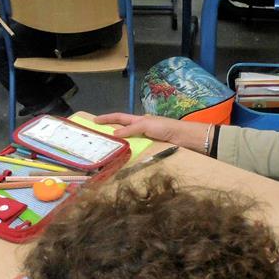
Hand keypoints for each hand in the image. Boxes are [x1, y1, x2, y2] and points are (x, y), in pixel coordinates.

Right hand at [93, 113, 211, 152]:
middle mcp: (141, 129)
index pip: (120, 118)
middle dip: (109, 133)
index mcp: (140, 120)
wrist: (185, 138)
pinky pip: (136, 152)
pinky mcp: (151, 149)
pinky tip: (123, 160)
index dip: (107, 118)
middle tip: (95, 140)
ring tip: (106, 152)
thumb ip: (131, 129)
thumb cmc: (167, 128)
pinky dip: (128, 154)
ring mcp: (146, 140)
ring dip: (118, 147)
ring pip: (128, 143)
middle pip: (122, 131)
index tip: (93, 121)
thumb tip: (114, 133)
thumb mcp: (147, 125)